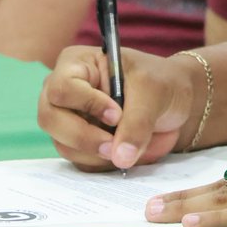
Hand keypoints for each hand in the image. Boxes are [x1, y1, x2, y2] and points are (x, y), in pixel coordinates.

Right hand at [37, 45, 195, 170]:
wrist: (175, 101)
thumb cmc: (161, 82)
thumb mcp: (154, 93)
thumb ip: (137, 123)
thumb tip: (120, 158)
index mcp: (77, 64)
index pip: (62, 87)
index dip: (87, 104)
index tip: (117, 115)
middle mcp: (63, 91)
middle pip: (51, 119)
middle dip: (84, 137)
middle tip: (115, 146)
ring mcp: (67, 119)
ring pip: (65, 145)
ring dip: (99, 153)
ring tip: (132, 144)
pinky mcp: (77, 143)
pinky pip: (81, 161)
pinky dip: (105, 162)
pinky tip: (127, 151)